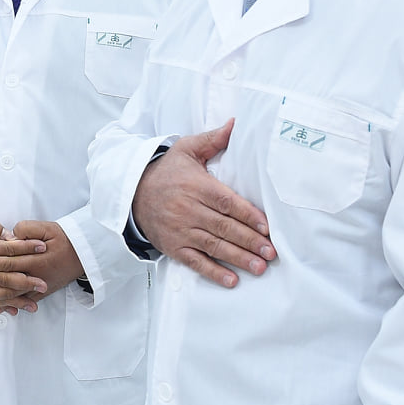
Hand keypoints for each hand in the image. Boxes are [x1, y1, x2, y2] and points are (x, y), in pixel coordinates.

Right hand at [0, 216, 45, 312]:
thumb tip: (8, 236)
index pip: (7, 249)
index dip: (26, 248)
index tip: (42, 247)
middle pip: (5, 275)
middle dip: (26, 281)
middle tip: (44, 284)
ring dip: (17, 298)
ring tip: (34, 304)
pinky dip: (1, 304)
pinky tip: (13, 310)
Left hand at [0, 219, 84, 310]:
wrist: (84, 253)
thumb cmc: (64, 238)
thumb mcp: (46, 228)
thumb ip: (26, 229)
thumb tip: (9, 236)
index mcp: (36, 258)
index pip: (9, 260)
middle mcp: (37, 275)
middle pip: (8, 281)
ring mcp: (40, 286)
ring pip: (15, 295)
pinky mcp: (43, 292)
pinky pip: (25, 301)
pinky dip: (11, 305)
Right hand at [132, 119, 274, 288]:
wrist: (132, 192)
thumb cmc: (167, 171)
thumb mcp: (186, 149)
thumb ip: (213, 139)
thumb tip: (235, 124)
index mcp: (196, 186)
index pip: (225, 202)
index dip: (247, 215)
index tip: (266, 226)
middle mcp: (188, 209)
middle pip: (223, 227)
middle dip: (249, 240)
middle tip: (271, 252)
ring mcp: (180, 230)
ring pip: (213, 246)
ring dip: (238, 258)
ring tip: (260, 267)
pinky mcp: (174, 246)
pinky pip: (195, 261)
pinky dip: (213, 272)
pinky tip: (231, 280)